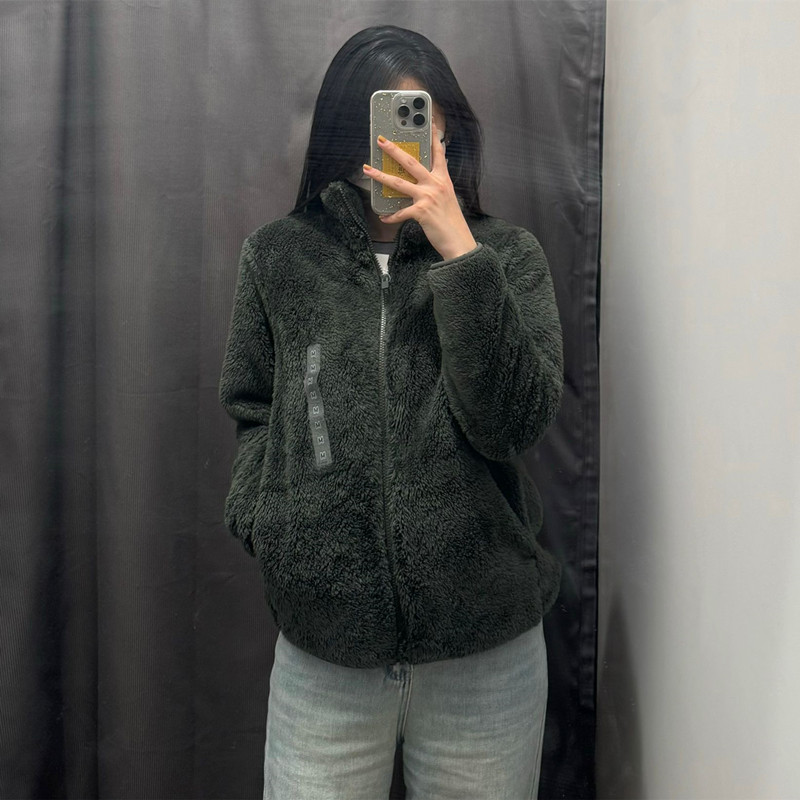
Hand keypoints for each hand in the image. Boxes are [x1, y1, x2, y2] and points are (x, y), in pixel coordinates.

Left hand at [362, 122, 477, 260]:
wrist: (458, 241)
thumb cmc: (451, 222)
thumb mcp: (447, 198)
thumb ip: (436, 187)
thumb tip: (422, 183)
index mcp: (443, 179)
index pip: (438, 153)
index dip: (433, 135)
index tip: (428, 120)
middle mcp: (435, 184)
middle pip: (411, 162)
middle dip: (394, 150)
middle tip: (381, 140)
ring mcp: (427, 197)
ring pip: (398, 182)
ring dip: (380, 175)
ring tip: (368, 170)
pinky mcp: (420, 211)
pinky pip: (400, 212)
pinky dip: (391, 216)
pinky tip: (383, 217)